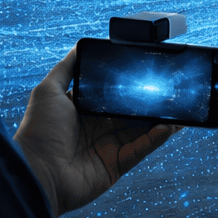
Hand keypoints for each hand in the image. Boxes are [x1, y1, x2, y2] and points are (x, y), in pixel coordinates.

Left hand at [14, 48, 179, 217]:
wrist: (36, 173)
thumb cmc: (37, 131)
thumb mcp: (48, 91)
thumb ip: (67, 68)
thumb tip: (81, 44)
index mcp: (84, 111)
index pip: (113, 96)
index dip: (130, 87)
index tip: (148, 73)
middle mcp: (97, 129)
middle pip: (131, 112)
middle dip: (150, 102)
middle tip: (170, 89)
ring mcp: (108, 148)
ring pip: (141, 130)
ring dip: (161, 119)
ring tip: (180, 106)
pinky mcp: (116, 165)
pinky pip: (141, 149)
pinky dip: (157, 138)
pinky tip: (170, 125)